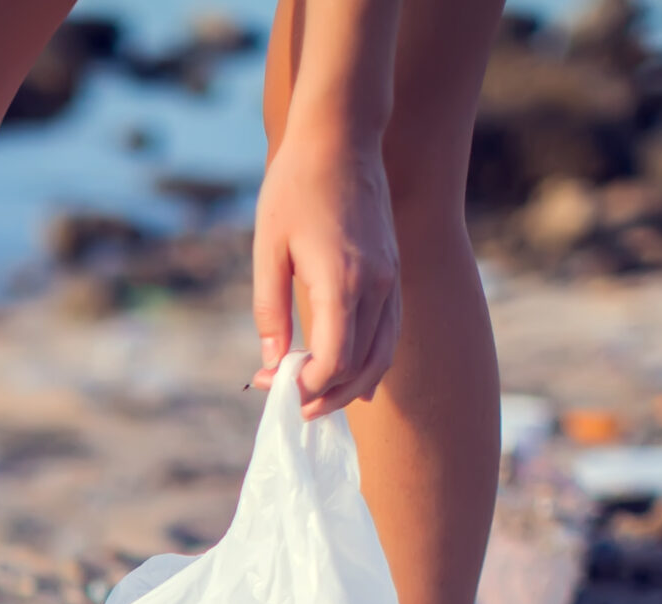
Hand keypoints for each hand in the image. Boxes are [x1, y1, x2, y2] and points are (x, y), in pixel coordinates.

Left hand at [250, 127, 399, 418]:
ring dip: (352, 385)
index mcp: (342, 281)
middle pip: (362, 366)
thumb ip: (270, 310)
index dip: (305, 386)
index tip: (274, 388)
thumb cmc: (295, 187)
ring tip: (317, 401)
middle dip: (328, 396)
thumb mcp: (267, 249)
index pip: (333, 359)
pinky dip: (372, 361)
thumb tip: (270, 362)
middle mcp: (377, 285)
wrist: (340, 138)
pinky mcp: (393, 272)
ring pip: (383, 354)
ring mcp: (391, 279)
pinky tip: (348, 376)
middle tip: (294, 409)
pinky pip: (390, 331)